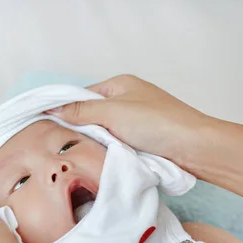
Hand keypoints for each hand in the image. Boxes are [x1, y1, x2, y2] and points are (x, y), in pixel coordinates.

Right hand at [47, 74, 214, 163]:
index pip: (82, 95)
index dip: (66, 110)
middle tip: (68, 144)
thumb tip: (53, 109)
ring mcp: (136, 120)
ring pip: (104, 131)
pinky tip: (104, 158)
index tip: (49, 126)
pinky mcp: (143, 139)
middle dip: (82, 129)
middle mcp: (127, 99)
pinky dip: (111, 150)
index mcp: (120, 84)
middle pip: (92, 114)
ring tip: (86, 152)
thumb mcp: (112, 113)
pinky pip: (117, 143)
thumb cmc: (156, 123)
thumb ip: (81, 111)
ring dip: (97, 142)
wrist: (193, 147)